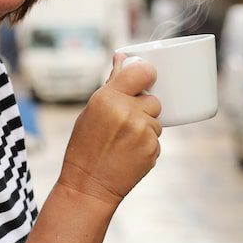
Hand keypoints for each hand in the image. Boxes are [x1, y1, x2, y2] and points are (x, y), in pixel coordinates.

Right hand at [58, 54, 162, 204]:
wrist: (89, 185)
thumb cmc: (85, 147)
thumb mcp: (91, 111)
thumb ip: (111, 84)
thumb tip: (122, 56)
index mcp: (108, 98)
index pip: (143, 72)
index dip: (147, 75)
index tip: (145, 79)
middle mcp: (127, 112)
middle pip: (153, 100)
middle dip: (142, 109)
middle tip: (123, 124)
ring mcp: (142, 132)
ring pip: (156, 121)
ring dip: (145, 128)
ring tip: (123, 142)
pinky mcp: (152, 149)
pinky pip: (156, 139)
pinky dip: (146, 145)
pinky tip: (128, 153)